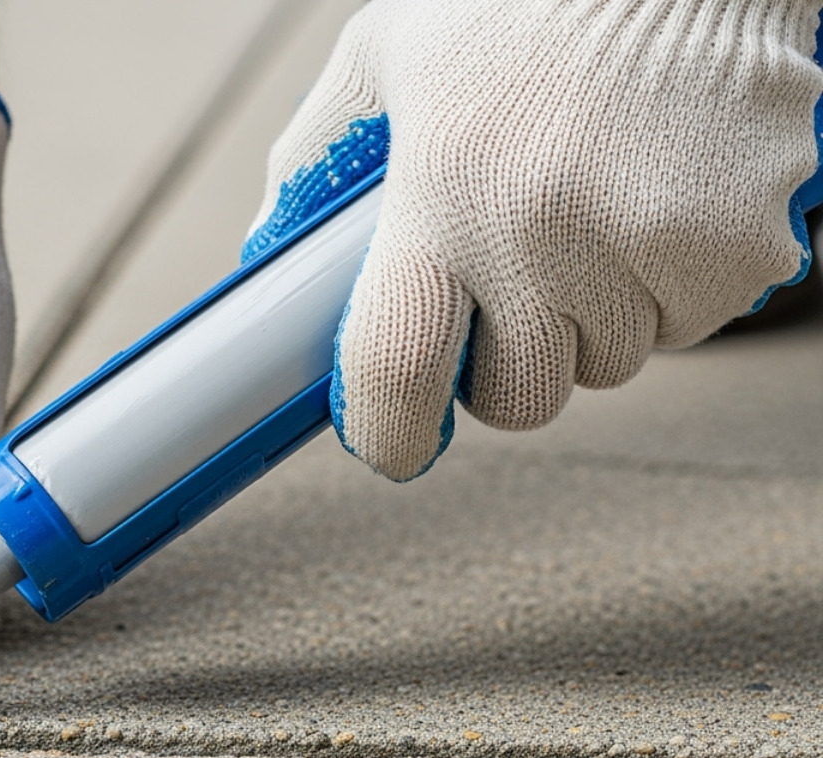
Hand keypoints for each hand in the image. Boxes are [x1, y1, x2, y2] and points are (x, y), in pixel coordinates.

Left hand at [246, 0, 822, 481]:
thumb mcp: (385, 57)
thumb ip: (316, 163)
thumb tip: (272, 263)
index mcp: (443, 185)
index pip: (398, 365)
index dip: (388, 429)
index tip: (390, 443)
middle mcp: (545, 227)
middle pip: (517, 396)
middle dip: (506, 359)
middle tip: (510, 276)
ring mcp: (654, 244)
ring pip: (607, 366)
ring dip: (591, 318)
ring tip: (589, 209)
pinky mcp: (744, 250)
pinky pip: (690, 326)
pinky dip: (670, 287)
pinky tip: (658, 199)